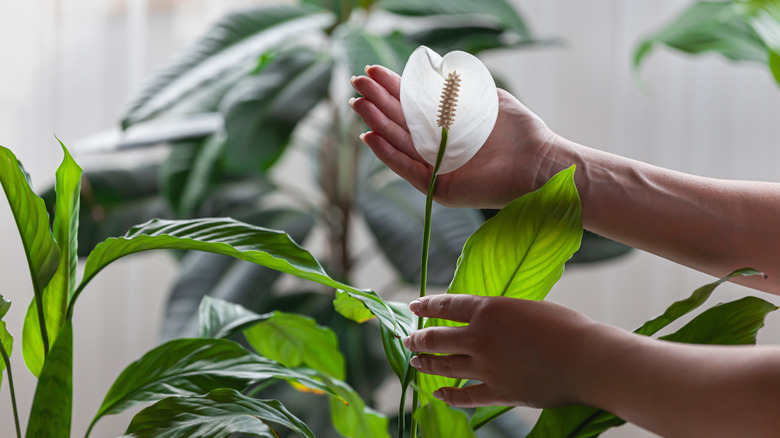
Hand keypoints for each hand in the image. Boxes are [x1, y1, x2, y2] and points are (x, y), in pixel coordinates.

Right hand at [350, 65, 557, 208]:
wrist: (539, 162)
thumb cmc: (519, 131)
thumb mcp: (487, 98)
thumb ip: (460, 87)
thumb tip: (433, 70)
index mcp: (448, 125)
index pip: (413, 105)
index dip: (392, 88)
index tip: (373, 71)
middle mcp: (439, 147)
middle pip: (400, 122)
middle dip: (377, 102)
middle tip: (357, 83)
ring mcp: (438, 168)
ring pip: (400, 144)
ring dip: (377, 124)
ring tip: (358, 105)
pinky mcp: (441, 188)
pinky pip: (409, 170)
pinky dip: (388, 155)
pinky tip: (370, 137)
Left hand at [403, 294, 601, 407]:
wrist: (587, 359)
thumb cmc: (565, 327)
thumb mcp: (525, 307)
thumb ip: (499, 313)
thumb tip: (485, 319)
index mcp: (487, 309)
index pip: (445, 306)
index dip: (425, 306)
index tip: (413, 307)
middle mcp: (479, 338)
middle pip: (436, 338)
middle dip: (418, 339)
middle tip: (409, 340)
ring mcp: (486, 367)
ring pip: (445, 366)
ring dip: (426, 363)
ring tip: (416, 361)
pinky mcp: (498, 392)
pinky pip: (465, 396)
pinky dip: (449, 395)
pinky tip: (439, 394)